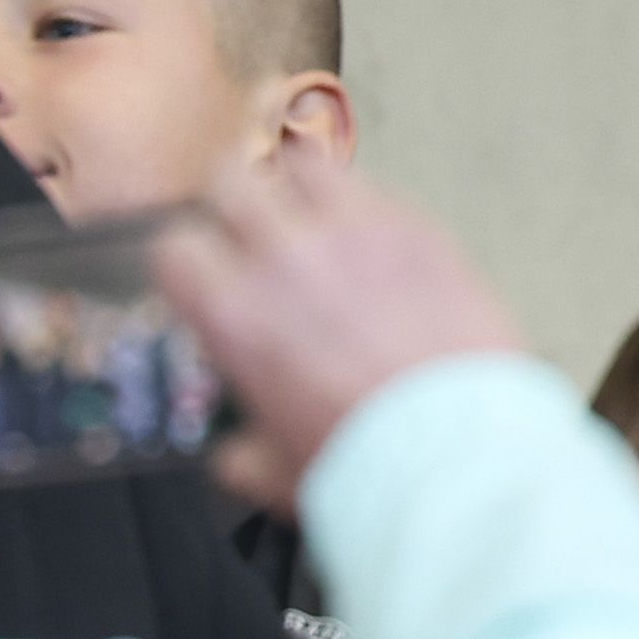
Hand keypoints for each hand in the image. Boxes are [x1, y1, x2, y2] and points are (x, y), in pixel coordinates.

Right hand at [150, 152, 523, 514]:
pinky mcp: (416, 228)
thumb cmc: (375, 468)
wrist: (464, 454)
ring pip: (302, 163)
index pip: (175, 246)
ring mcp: (353, 232)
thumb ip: (243, 454)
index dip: (188, 261)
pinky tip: (374, 238)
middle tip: (252, 233)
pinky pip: (374, 186)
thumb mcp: (282, 474)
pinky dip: (364, 203)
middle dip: (234, 205)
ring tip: (312, 218)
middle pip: (230, 181)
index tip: (204, 275)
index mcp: (235, 314)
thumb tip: (235, 456)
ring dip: (298, 187)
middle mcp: (284, 257)